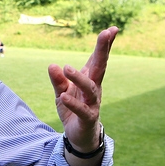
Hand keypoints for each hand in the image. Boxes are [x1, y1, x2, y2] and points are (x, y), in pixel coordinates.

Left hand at [47, 26, 117, 152]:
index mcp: (89, 80)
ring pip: (90, 88)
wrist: (78, 136)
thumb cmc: (73, 109)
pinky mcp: (87, 118)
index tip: (112, 29)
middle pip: (101, 67)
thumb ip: (58, 80)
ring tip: (67, 67)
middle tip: (106, 33)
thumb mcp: (62, 93)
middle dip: (103, 50)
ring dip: (79, 77)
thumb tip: (52, 65)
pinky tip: (64, 96)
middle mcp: (94, 89)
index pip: (97, 60)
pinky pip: (82, 110)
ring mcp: (92, 103)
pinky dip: (73, 103)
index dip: (104, 45)